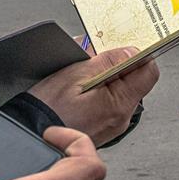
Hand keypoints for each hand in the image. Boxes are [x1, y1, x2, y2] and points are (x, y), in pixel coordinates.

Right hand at [28, 47, 158, 146]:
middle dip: (115, 63)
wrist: (29, 133)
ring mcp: (111, 124)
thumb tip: (131, 51)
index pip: (148, 72)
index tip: (122, 46)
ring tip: (80, 71)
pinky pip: (107, 101)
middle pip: (133, 79)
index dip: (138, 54)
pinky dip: (96, 89)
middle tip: (92, 57)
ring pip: (118, 89)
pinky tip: (78, 85)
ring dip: (103, 75)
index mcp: (119, 104)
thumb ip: (108, 61)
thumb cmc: (47, 108)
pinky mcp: (101, 127)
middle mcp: (120, 117)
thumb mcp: (76, 74)